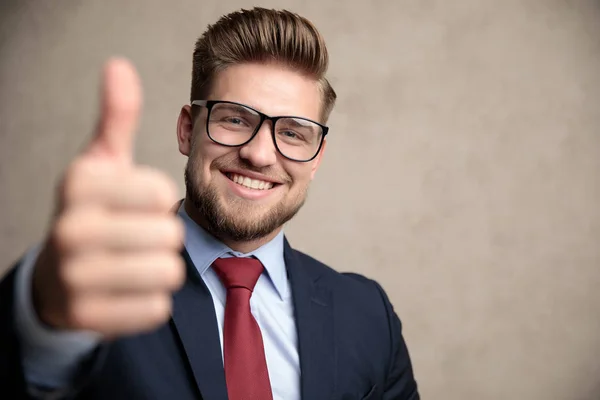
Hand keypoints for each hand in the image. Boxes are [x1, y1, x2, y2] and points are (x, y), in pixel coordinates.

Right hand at [31, 58, 184, 337]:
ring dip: (162, 268)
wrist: (58, 275)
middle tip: (137, 238)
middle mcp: (70, 229)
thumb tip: (119, 66)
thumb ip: (117, 118)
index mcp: (79, 184)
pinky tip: (127, 291)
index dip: (158, 198)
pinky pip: (156, 309)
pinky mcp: (87, 317)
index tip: (135, 203)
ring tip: (135, 262)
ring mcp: (74, 276)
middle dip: (163, 236)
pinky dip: (151, 301)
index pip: (161, 190)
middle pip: (170, 233)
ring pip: (168, 272)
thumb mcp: (102, 163)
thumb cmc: (93, 212)